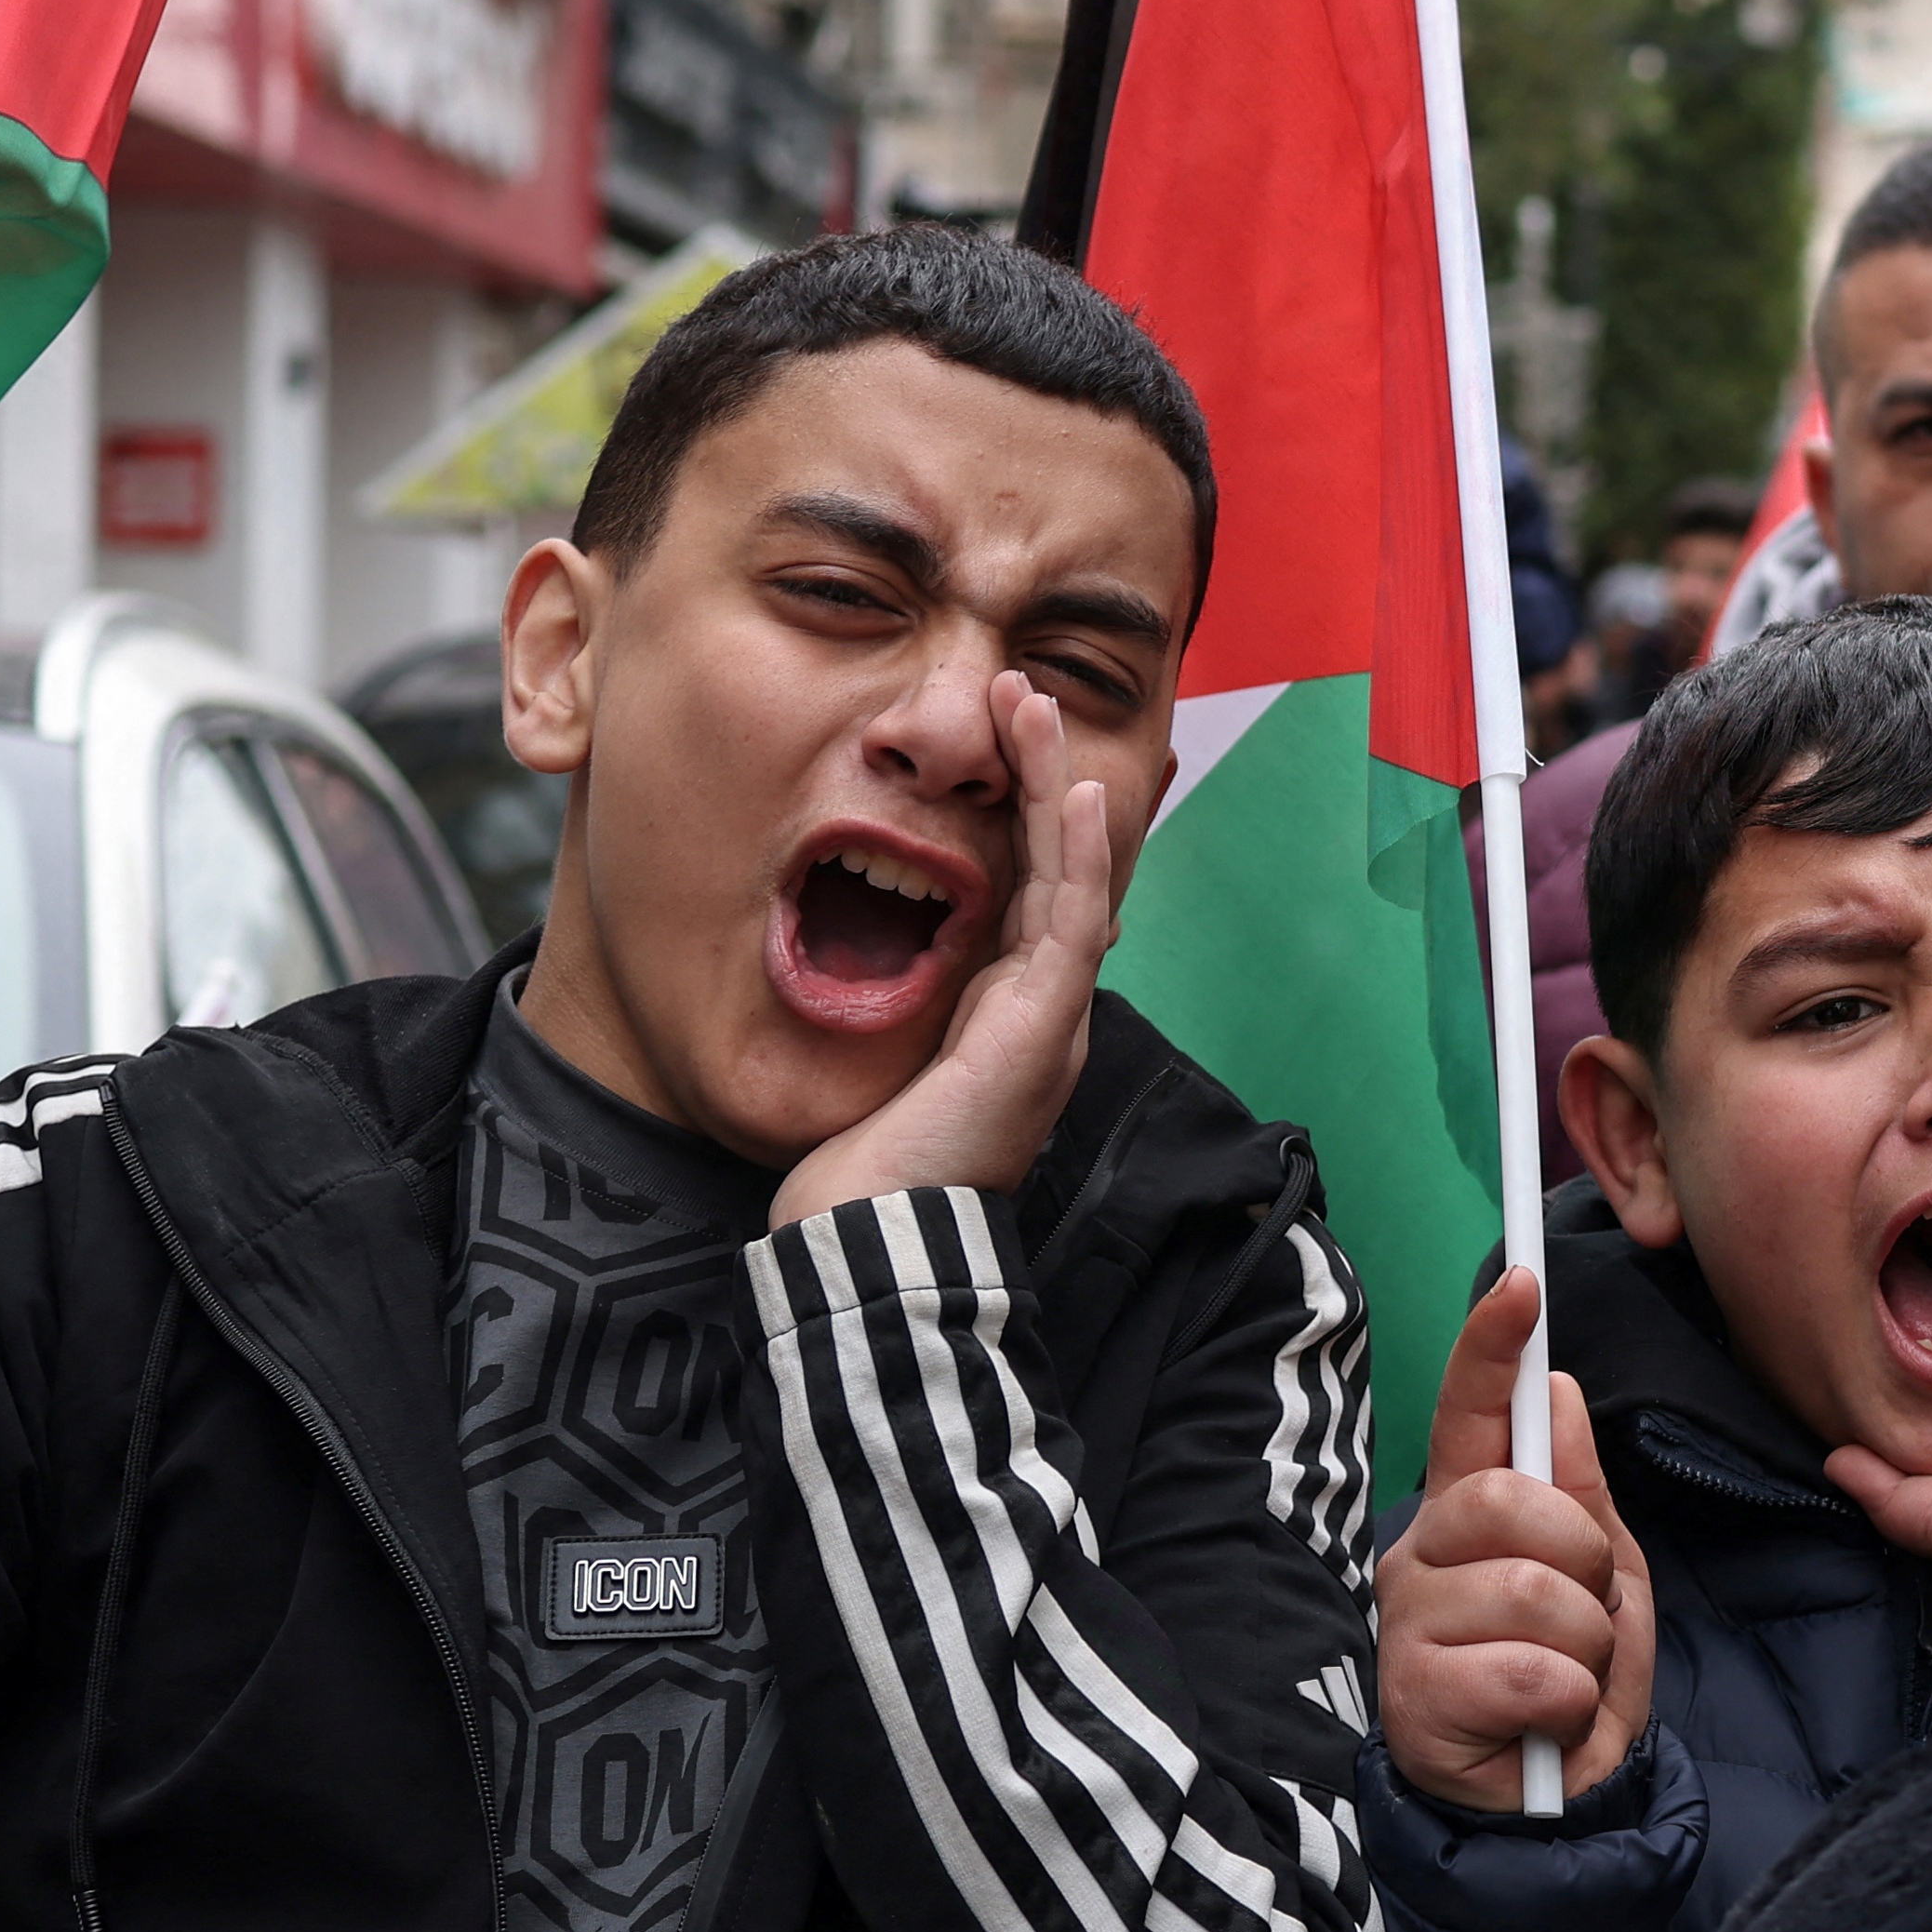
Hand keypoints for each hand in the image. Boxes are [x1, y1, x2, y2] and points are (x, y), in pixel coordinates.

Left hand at [772, 677, 1119, 1228]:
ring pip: (1074, 878)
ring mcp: (1052, 1017)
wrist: (871, 1235)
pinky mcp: (1044, 1027)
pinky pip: (1073, 922)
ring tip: (1033, 706)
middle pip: (1061, 870)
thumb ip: (888, 1008)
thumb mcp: (877, 1062)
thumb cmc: (861, 1167)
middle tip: (1021, 696)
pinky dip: (1078, 854)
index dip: (1032, 818)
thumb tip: (853, 956)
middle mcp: (1042, 1009)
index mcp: (1007, 1015)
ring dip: (1058, 786)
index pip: (1035, 894)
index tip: (1014, 749)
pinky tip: (1071, 794)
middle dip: (1043, 777)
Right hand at [1379, 1267, 1654, 1811]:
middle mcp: (1420, 1555)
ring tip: (1567, 1680)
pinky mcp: (1414, 1700)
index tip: (1520, 1282)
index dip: (1490, 1349)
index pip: (1468, 1415)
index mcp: (1470, 1516)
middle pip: (1512, 1502)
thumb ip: (1580, 1493)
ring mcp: (1409, 1626)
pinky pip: (1531, 1671)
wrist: (1557, 1808)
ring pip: (1533, 1591)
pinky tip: (1543, 1722)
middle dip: (1584, 1561)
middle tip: (1586, 1617)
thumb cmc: (1573, 1683)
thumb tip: (1559, 1389)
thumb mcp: (1605, 1579)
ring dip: (1586, 1644)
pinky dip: (1567, 1701)